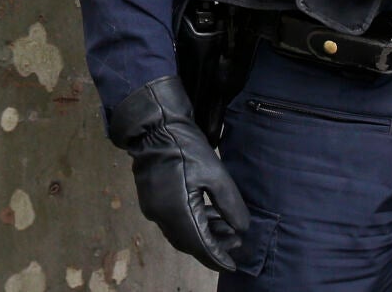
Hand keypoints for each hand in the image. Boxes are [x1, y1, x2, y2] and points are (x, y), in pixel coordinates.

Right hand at [106, 76, 249, 271]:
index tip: (233, 265)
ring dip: (203, 234)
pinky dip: (192, 223)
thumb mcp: (216, 175)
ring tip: (226, 226)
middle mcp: (161, 216)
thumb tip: (241, 229)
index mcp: (177, 212)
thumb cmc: (186, 148)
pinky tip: (208, 214)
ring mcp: (153, 208)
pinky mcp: (150, 199)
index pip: (201, 246)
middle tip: (236, 240)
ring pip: (181, 233)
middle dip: (213, 246)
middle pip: (189, 243)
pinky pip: (173, 221)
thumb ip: (230, 206)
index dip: (218, 257)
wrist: (153, 127)